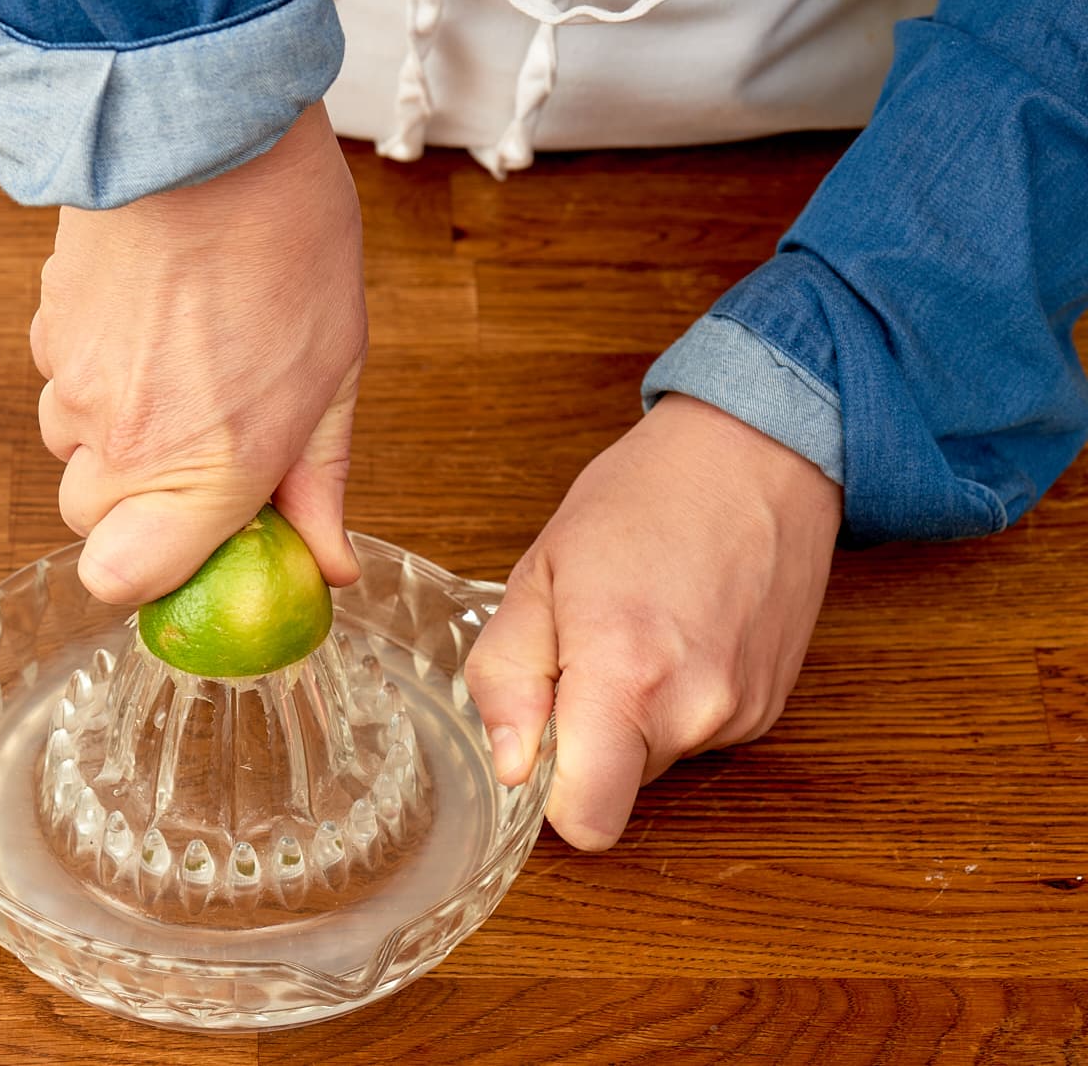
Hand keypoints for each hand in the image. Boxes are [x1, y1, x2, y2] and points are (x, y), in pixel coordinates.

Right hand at [29, 102, 366, 604]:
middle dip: (141, 501)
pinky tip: (148, 326)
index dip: (149, 573)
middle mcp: (125, 441)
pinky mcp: (46, 334)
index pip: (120, 582)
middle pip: (93, 523)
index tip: (198, 544)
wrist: (207, 131)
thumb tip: (330, 565)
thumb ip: (319, 484)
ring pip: (72, 451)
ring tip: (179, 369)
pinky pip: (60, 386)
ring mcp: (73, 386)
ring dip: (116, 437)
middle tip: (202, 445)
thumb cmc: (286, 244)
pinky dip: (94, 378)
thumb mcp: (333, 376)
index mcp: (208, 468)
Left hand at [465, 394, 841, 850]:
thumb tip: (510, 766)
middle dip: (586, 737)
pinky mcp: (769, 706)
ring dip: (631, 716)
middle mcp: (696, 711)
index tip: (541, 735)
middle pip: (614, 786)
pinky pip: (696, 733)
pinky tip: (678, 632)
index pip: (587, 823)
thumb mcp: (539, 575)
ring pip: (654, 760)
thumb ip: (508, 678)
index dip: (552, 796)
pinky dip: (675, 701)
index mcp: (627, 678)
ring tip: (637, 629)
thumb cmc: (642, 499)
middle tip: (585, 648)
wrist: (758, 454)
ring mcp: (742, 712)